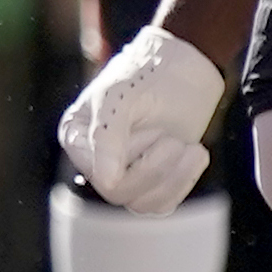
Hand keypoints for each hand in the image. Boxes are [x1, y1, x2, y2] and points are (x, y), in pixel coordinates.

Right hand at [56, 26, 230, 212]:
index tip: (158, 130)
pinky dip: (184, 181)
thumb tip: (106, 181)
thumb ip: (107, 136)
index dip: (137, 159)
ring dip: (175, 177)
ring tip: (191, 147)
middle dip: (157, 168)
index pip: (103, 178)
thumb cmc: (148, 75)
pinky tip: (195, 153)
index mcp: (76, 137)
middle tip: (175, 139)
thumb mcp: (122, 97)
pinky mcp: (151, 182)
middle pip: (121, 194)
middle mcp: (94, 160)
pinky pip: (163, 204)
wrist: (185, 67)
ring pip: (143, 204)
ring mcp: (122, 173)